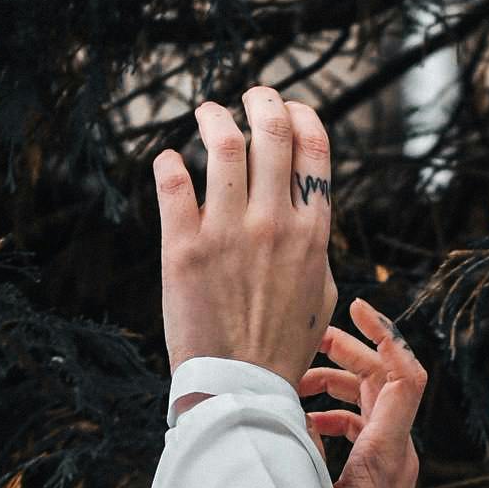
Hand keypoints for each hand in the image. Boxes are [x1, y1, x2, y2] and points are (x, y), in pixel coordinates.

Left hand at [154, 87, 338, 389]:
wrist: (242, 390)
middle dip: (261, 99)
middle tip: (248, 97)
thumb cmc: (282, 348)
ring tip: (207, 115)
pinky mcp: (184, 247)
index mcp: (312, 234)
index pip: (315, 148)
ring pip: (223, 141)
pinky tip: (171, 163)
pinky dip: (169, 161)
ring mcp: (228, 233)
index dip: (301, 115)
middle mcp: (273, 225)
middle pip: (272, 130)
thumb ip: (314, 247)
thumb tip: (307, 212)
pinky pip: (172, 179)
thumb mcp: (319, 296)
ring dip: (214, 116)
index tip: (288, 110)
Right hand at [296, 297, 428, 487]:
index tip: (356, 310)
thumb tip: (285, 411)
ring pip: (373, 403)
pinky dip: (339, 414)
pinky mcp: (383, 478)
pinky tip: (307, 422)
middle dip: (349, 353)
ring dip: (337, 384)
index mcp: (387, 455)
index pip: (404, 378)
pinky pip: (367, 428)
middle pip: (385, 380)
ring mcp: (394, 466)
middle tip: (310, 342)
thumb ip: (303, 454)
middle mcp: (399, 455)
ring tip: (296, 384)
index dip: (385, 338)